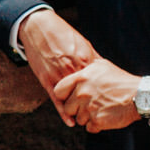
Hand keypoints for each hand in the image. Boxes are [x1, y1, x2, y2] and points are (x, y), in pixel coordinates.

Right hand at [17, 10, 98, 124]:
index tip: (111, 102)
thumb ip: (93, 57)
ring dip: (80, 111)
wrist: (38, 27)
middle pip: (87, 93)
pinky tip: (70, 121)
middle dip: (95, 104)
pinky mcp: (46, 79)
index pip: (98, 83)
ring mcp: (59, 75)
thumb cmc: (62, 33)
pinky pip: (57, 99)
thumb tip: (106, 67)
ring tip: (88, 121)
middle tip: (103, 115)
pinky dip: (63, 112)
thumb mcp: (82, 43)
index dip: (104, 94)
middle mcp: (73, 69)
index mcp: (84, 60)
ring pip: (72, 98)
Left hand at [51, 58, 146, 133]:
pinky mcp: (97, 121)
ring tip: (100, 109)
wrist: (140, 95)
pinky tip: (105, 116)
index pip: (58, 91)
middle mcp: (82, 93)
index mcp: (80, 78)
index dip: (63, 96)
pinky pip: (89, 127)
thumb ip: (85, 67)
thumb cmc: (121, 80)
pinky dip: (96, 125)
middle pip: (67, 108)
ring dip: (87, 117)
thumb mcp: (101, 65)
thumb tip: (75, 66)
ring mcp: (89, 108)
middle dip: (76, 109)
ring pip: (78, 119)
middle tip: (89, 106)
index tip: (70, 98)